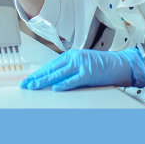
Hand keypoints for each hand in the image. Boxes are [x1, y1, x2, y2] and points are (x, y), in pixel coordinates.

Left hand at [20, 48, 144, 90]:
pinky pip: (74, 80)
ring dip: (44, 81)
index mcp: (70, 56)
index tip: (28, 79)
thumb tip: (52, 80)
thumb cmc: (100, 65)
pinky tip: (56, 88)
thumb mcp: (80, 64)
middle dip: (37, 77)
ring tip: (34, 86)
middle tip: (25, 84)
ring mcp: (81, 65)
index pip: (50, 66)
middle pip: (51, 69)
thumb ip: (67, 70)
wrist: (119, 63)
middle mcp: (73, 58)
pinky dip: (65, 84)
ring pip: (58, 74)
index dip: (38, 73)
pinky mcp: (89, 73)